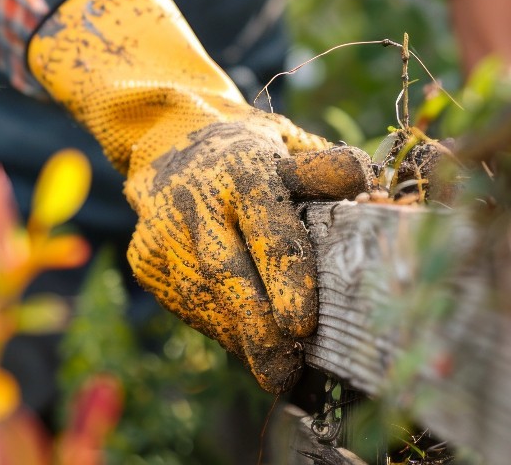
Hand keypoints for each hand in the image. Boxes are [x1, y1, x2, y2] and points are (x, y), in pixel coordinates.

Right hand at [27, 0, 373, 391]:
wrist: (169, 136)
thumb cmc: (249, 151)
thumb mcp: (288, 144)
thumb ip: (326, 169)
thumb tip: (366, 185)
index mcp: (243, 168)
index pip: (268, 228)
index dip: (287, 279)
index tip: (303, 327)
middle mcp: (195, 198)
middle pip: (227, 272)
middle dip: (257, 329)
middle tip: (285, 374)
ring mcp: (162, 228)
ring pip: (199, 295)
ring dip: (238, 338)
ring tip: (275, 373)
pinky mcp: (144, 255)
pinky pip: (180, 303)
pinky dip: (215, 329)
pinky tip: (244, 347)